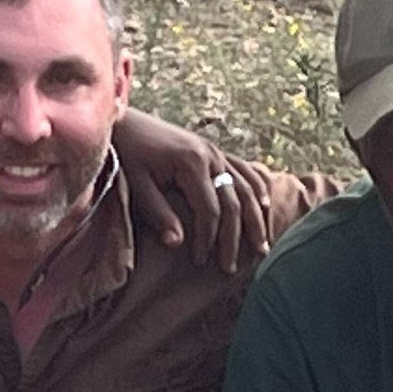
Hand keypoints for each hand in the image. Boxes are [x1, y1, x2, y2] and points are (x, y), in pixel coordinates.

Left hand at [115, 109, 276, 271]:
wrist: (127, 122)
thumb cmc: (129, 155)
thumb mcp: (138, 185)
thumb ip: (158, 213)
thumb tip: (178, 245)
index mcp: (191, 164)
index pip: (210, 210)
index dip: (208, 239)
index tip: (200, 261)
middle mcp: (211, 155)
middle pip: (233, 203)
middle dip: (234, 238)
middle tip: (230, 268)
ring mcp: (216, 151)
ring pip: (246, 188)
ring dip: (256, 219)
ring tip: (262, 248)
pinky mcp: (214, 151)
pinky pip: (244, 170)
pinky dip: (257, 187)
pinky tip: (265, 205)